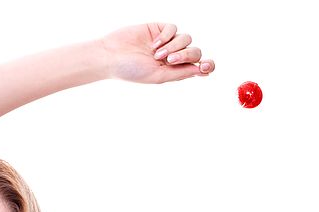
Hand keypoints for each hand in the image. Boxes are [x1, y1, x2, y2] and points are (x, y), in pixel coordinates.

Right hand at [100, 22, 214, 83]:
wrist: (110, 56)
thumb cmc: (131, 71)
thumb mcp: (158, 76)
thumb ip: (180, 73)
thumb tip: (201, 71)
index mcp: (173, 70)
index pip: (198, 66)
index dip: (207, 65)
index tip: (207, 66)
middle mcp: (172, 56)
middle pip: (194, 51)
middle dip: (185, 54)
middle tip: (169, 60)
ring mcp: (166, 42)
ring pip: (186, 38)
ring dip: (174, 46)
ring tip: (157, 54)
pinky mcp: (158, 29)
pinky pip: (173, 28)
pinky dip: (166, 36)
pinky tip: (153, 44)